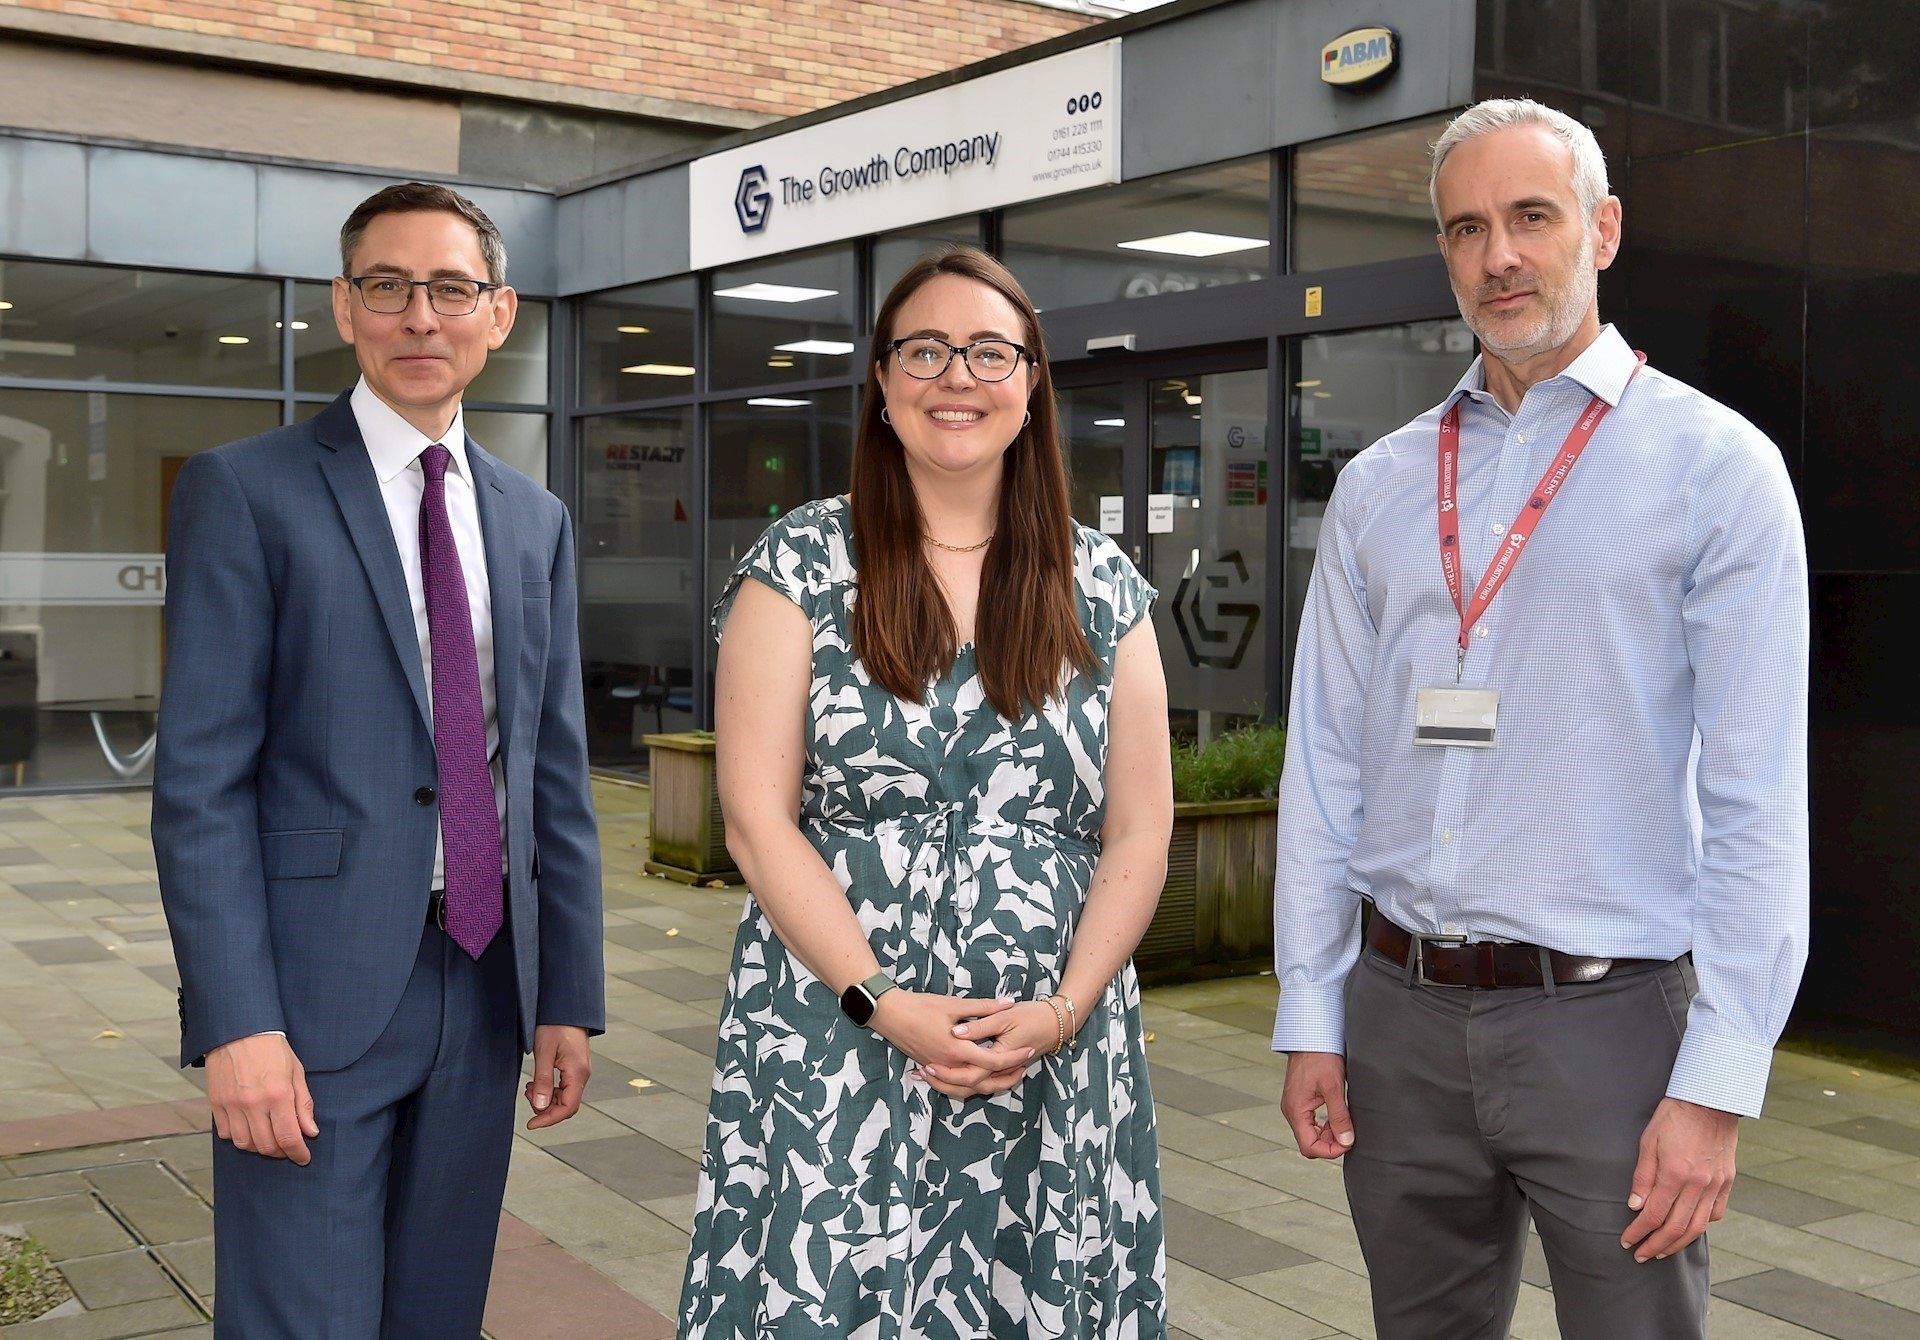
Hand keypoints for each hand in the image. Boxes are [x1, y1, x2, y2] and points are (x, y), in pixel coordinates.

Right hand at [206, 1033, 318, 1164]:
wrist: (238, 1031)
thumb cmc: (271, 1049)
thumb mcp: (296, 1072)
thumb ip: (303, 1103)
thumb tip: (310, 1131)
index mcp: (278, 1094)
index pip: (289, 1137)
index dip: (298, 1153)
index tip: (303, 1158)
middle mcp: (253, 1103)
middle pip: (267, 1146)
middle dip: (281, 1152)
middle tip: (289, 1149)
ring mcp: (232, 1105)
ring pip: (245, 1144)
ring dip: (260, 1148)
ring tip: (270, 1140)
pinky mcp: (216, 1104)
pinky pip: (227, 1134)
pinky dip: (240, 1138)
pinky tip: (251, 1129)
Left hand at [526, 1025, 591, 1128]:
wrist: (565, 1008)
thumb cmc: (555, 1025)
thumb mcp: (544, 1052)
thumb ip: (542, 1081)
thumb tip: (540, 1107)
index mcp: (577, 1072)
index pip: (568, 1107)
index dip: (549, 1120)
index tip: (531, 1125)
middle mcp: (582, 1074)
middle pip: (567, 1105)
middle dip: (545, 1108)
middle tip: (527, 1093)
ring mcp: (580, 1071)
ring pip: (565, 1098)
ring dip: (546, 1098)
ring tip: (530, 1085)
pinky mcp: (575, 1068)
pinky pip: (564, 1088)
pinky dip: (550, 1090)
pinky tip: (537, 1081)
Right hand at [868, 991, 1026, 1098]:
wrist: (889, 1014)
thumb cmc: (920, 1007)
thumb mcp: (954, 1004)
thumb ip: (984, 1007)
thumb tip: (1008, 1003)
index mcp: (957, 1049)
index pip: (993, 1061)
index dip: (1014, 1057)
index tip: (1029, 1051)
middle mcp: (949, 1065)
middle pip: (984, 1082)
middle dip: (1007, 1077)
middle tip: (1024, 1068)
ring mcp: (939, 1069)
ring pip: (968, 1089)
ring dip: (990, 1085)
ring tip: (1007, 1076)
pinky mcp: (932, 1068)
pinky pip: (955, 1085)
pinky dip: (970, 1085)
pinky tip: (980, 1077)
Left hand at [930, 1000, 1073, 1094]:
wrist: (1055, 1023)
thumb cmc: (1031, 1016)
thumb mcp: (1005, 1017)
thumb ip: (980, 1024)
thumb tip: (957, 1031)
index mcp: (998, 1057)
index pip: (970, 1074)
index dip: (946, 1073)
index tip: (926, 1065)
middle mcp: (999, 1070)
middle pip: (968, 1087)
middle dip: (943, 1082)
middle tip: (921, 1071)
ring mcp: (1000, 1071)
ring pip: (974, 1089)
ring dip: (950, 1085)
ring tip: (926, 1074)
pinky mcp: (1001, 1068)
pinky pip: (980, 1082)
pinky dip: (961, 1081)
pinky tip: (944, 1072)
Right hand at [1280, 1051, 1353, 1158]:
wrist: (1311, 1036)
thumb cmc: (1320, 1056)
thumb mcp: (1334, 1088)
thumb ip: (1339, 1117)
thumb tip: (1346, 1141)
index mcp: (1296, 1110)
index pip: (1309, 1147)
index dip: (1330, 1151)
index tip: (1347, 1143)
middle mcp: (1291, 1111)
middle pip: (1309, 1143)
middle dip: (1330, 1143)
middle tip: (1349, 1132)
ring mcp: (1294, 1106)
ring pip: (1310, 1134)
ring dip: (1328, 1134)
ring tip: (1344, 1122)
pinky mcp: (1300, 1100)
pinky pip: (1310, 1122)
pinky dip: (1324, 1124)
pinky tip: (1336, 1115)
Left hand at [1622, 1097, 1737, 1261]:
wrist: (1710, 1100)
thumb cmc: (1674, 1117)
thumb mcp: (1648, 1141)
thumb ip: (1642, 1177)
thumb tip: (1635, 1206)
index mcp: (1675, 1175)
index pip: (1653, 1215)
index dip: (1639, 1232)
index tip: (1627, 1241)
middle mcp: (1698, 1185)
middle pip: (1676, 1228)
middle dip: (1656, 1246)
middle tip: (1641, 1255)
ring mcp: (1716, 1185)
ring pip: (1698, 1226)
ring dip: (1678, 1243)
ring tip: (1663, 1251)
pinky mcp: (1727, 1181)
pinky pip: (1716, 1212)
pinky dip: (1702, 1225)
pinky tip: (1689, 1229)